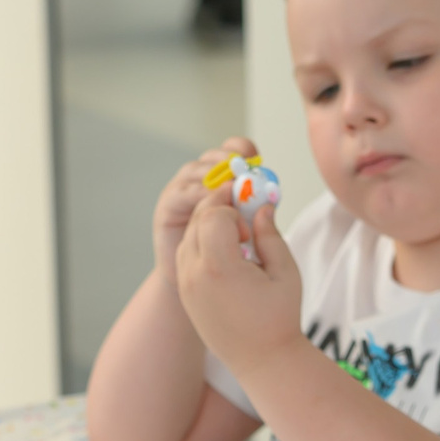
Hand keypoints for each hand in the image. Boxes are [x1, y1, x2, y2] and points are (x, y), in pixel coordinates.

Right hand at [152, 134, 258, 278]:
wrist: (199, 289)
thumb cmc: (228, 260)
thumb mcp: (251, 232)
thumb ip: (259, 213)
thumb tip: (272, 197)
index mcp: (224, 180)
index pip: (233, 152)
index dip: (244, 151)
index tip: (257, 161)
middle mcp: (201, 180)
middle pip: (213, 157)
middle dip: (229, 160)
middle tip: (243, 169)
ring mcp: (182, 191)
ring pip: (196, 171)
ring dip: (214, 175)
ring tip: (231, 186)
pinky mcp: (168, 207)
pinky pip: (181, 193)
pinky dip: (197, 194)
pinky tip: (212, 202)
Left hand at [177, 200, 302, 378]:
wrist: (262, 362)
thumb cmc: (279, 318)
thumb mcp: (284, 271)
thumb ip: (270, 234)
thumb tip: (262, 207)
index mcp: (219, 268)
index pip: (213, 215)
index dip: (233, 211)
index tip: (249, 230)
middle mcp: (195, 275)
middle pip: (196, 221)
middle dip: (219, 212)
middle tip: (243, 221)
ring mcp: (186, 286)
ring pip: (187, 236)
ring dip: (208, 228)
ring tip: (236, 243)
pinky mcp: (185, 295)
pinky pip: (185, 257)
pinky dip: (201, 247)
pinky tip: (226, 259)